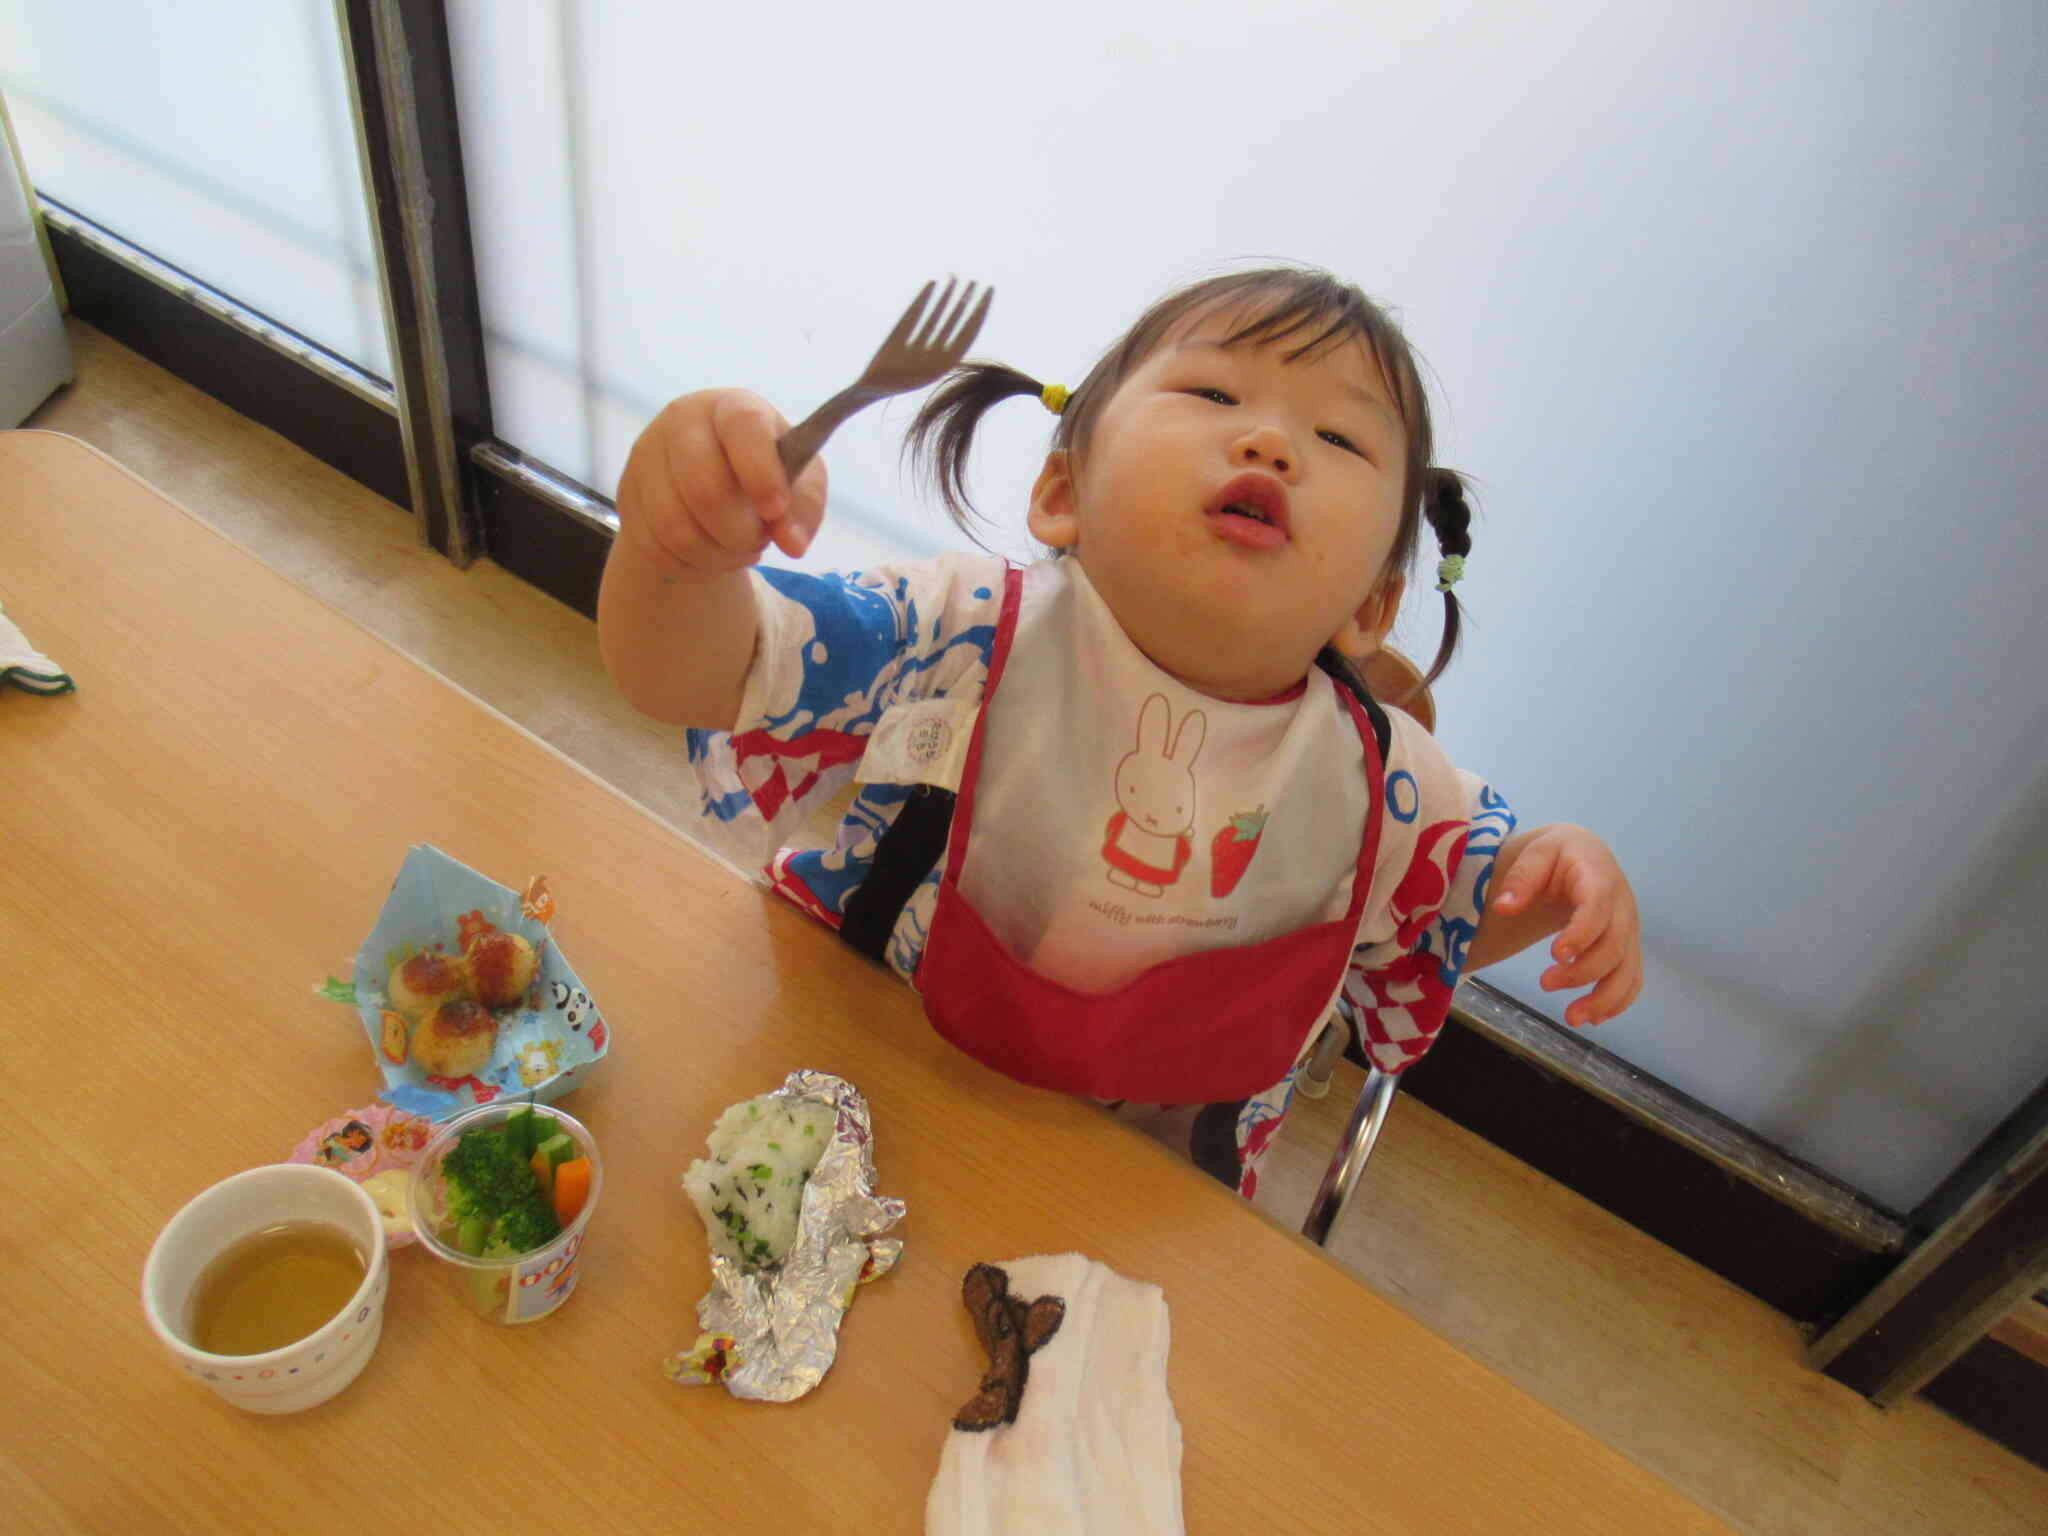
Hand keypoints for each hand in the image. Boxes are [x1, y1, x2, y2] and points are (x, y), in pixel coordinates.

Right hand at [615, 389, 827, 578]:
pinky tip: (708, 553)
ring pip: (677, 529)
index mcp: (731, 407)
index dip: (761, 472)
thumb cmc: (762, 473)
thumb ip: (803, 507)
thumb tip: (793, 543)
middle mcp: (681, 422)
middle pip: (704, 489)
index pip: (743, 426)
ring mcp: (646, 457)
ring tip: (738, 548)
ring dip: (717, 555)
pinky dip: (690, 565)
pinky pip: (656, 548)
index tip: (776, 511)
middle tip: (759, 540)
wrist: (710, 481)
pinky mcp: (626, 494)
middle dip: (740, 533)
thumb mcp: (798, 482)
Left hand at [1486, 823, 1640, 1026]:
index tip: (1556, 955)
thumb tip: (1504, 907)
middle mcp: (1622, 906)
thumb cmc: (1556, 855)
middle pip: (1614, 945)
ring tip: (1572, 1018)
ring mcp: (1628, 929)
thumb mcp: (1536, 853)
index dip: (1582, 933)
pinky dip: (1618, 1002)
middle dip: (1584, 972)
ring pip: (1627, 970)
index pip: (1598, 907)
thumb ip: (1520, 878)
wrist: (1584, 856)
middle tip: (1545, 983)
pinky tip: (1593, 1018)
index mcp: (1599, 877)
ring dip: (1604, 999)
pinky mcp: (1627, 947)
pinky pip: (1632, 979)